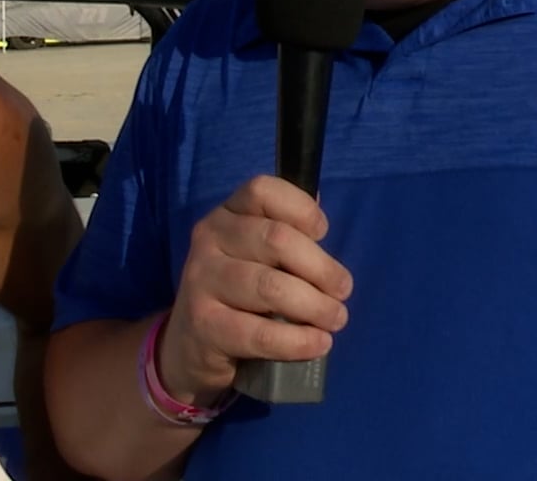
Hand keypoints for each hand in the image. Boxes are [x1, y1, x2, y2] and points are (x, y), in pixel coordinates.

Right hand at [157, 175, 352, 402]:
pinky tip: (318, 343)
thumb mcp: (257, 254)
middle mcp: (209, 238)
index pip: (263, 191)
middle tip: (343, 291)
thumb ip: (286, 231)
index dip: (301, 209)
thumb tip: (317, 205)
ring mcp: (201, 280)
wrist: (193, 344)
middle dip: (321, 268)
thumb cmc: (240, 291)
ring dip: (315, 306)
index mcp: (227, 213)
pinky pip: (260, 333)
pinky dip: (298, 341)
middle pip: (276, 239)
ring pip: (270, 287)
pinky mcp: (204, 324)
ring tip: (335, 319)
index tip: (324, 233)